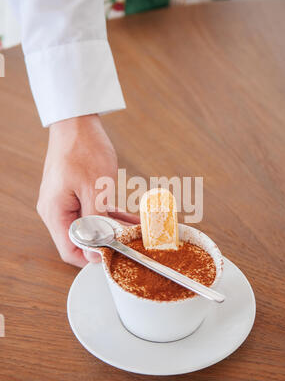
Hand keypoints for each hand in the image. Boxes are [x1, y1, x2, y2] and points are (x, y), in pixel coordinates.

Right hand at [37, 115, 138, 267]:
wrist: (77, 122)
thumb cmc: (83, 149)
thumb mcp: (95, 189)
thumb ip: (96, 222)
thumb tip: (96, 249)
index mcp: (55, 212)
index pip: (69, 250)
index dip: (91, 258)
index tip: (114, 257)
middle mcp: (56, 210)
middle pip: (79, 240)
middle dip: (105, 243)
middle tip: (129, 244)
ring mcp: (65, 201)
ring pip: (89, 226)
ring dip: (111, 229)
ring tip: (134, 231)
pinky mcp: (74, 194)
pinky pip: (92, 212)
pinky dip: (109, 216)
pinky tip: (129, 218)